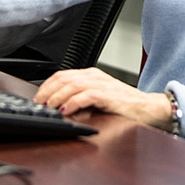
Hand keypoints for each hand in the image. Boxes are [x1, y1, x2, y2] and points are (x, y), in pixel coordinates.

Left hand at [34, 68, 171, 130]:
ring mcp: (102, 84)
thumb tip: (58, 106)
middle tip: (38, 103)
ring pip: (72, 85)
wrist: (148, 107)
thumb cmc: (124, 105)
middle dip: (47, 91)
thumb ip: (81, 97)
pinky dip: (73, 102)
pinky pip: (87, 95)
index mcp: (91, 75)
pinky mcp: (108, 95)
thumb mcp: (98, 97)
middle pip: (64, 78)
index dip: (47, 86)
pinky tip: (66, 110)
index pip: (62, 75)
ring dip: (57, 97)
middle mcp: (95, 76)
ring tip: (49, 107)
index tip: (37, 98)